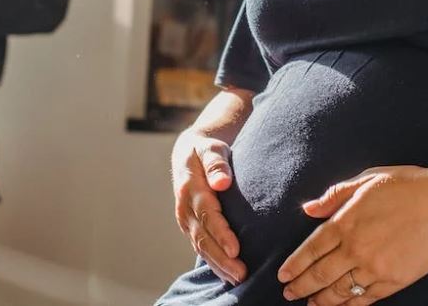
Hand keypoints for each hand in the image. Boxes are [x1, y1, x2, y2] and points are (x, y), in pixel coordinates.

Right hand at [171, 128, 246, 285]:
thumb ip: (216, 163)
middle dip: (221, 258)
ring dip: (218, 265)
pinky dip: (213, 262)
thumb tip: (222, 182)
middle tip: (241, 273)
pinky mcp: (190, 226)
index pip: (207, 214)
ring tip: (239, 278)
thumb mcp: (211, 149)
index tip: (236, 249)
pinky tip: (227, 274)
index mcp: (190, 187)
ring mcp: (186, 219)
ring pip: (200, 246)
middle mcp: (185, 207)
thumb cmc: (205, 150)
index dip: (220, 233)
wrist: (187, 154)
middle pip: (202, 237)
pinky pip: (200, 247)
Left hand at [277, 164, 427, 304]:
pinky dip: (350, 305)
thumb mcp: (366, 180)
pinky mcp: (394, 281)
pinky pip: (366, 298)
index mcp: (346, 222)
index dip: (295, 265)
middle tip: (289, 294)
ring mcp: (375, 267)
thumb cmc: (407, 186)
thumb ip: (334, 196)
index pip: (311, 249)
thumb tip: (308, 209)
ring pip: (341, 290)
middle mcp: (356, 248)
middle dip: (302, 287)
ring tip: (310, 304)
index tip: (283, 275)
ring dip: (322, 300)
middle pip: (321, 274)